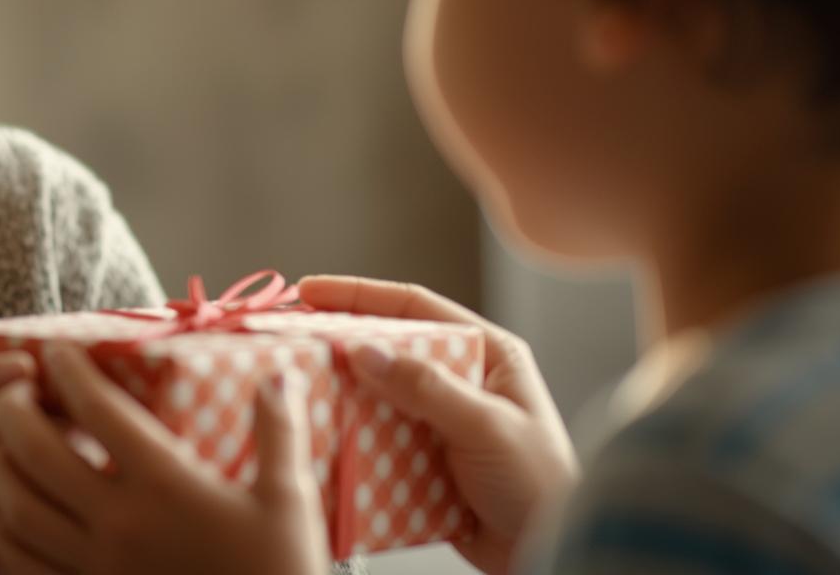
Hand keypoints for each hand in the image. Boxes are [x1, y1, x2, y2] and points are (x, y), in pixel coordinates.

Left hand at [0, 343, 328, 574]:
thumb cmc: (281, 572)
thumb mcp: (290, 499)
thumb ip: (279, 430)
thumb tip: (280, 372)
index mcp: (166, 485)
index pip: (97, 409)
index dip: (67, 370)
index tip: (57, 351)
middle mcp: (119, 524)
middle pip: (33, 453)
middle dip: (9, 411)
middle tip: (13, 392)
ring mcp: (96, 568)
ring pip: (14, 510)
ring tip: (4, 448)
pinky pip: (21, 565)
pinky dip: (6, 532)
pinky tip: (14, 516)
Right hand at [300, 275, 579, 574]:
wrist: (547, 553)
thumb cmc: (542, 484)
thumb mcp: (486, 425)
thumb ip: (427, 387)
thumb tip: (366, 350)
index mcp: (487, 354)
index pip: (415, 307)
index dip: (360, 295)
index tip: (310, 291)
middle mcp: (460, 380)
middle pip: (388, 349)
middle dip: (341, 344)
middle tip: (292, 339)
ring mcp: (439, 421)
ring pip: (376, 396)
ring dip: (341, 395)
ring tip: (299, 387)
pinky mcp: (421, 460)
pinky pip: (375, 440)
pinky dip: (350, 439)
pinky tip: (324, 437)